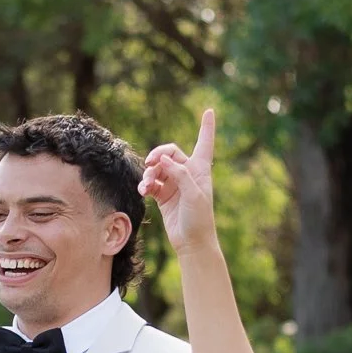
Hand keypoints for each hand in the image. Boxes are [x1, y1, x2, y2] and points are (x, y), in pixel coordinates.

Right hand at [138, 110, 217, 256]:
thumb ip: (179, 174)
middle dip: (158, 156)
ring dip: (149, 175)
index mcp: (200, 169)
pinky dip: (145, 185)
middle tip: (150, 163)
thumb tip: (162, 160)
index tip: (209, 111)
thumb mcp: (193, 194)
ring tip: (145, 187)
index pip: (204, 143)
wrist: (192, 242)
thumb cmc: (199, 218)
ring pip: (158, 169)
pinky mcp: (164, 196)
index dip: (207, 127)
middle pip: (170, 153)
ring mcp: (174, 184)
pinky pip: (151, 183)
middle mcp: (187, 174)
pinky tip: (142, 192)